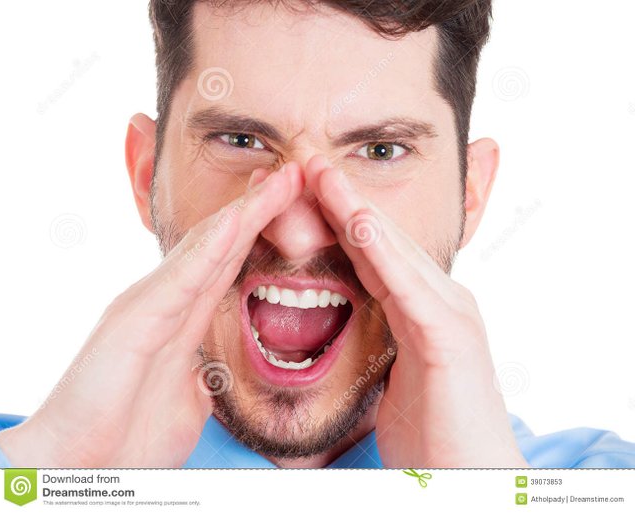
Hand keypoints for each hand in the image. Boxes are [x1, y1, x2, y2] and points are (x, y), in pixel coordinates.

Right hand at [0, 164, 303, 466]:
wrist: (75, 469)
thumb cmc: (127, 436)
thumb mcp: (188, 397)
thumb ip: (205, 371)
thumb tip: (221, 363)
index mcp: (181, 319)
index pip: (228, 263)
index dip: (262, 231)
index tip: (296, 203)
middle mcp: (165, 302)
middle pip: (221, 244)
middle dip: (260, 207)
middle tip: (295, 172)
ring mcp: (147, 307)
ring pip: (206, 248)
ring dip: (246, 213)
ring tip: (280, 180)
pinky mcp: (133, 324)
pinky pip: (180, 280)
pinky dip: (210, 249)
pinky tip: (237, 222)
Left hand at [304, 155, 527, 467]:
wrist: (470, 479)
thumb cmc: (433, 435)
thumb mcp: (395, 377)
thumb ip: (382, 344)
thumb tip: (355, 333)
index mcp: (421, 310)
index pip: (373, 254)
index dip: (339, 218)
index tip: (304, 187)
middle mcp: (439, 301)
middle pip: (382, 240)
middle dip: (343, 198)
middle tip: (308, 160)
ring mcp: (450, 315)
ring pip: (395, 252)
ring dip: (357, 211)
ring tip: (324, 173)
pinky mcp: (451, 339)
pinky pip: (409, 288)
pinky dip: (384, 254)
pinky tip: (358, 225)